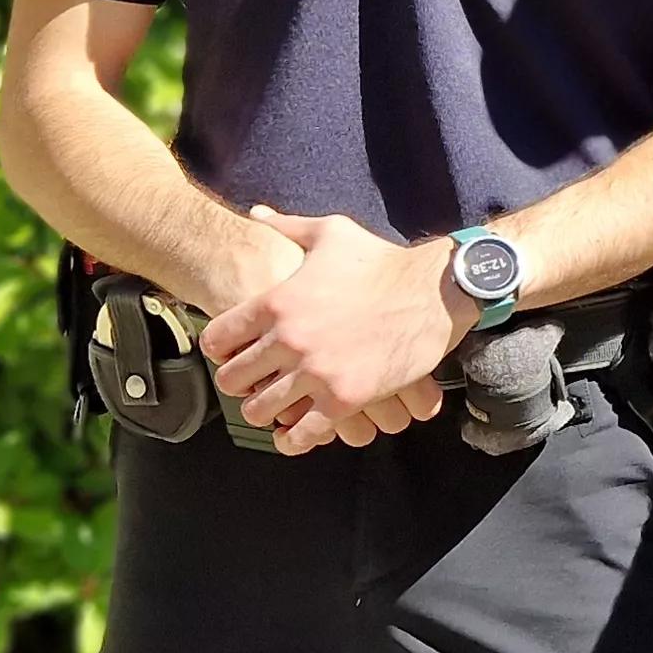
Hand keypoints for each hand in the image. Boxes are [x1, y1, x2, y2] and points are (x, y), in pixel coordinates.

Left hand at [202, 208, 468, 455]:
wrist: (434, 291)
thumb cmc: (383, 261)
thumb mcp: (331, 233)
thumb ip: (286, 225)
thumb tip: (256, 214)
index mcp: (277, 302)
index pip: (218, 339)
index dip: (220, 349)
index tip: (231, 353)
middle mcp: (290, 341)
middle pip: (233, 379)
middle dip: (237, 384)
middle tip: (251, 383)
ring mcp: (317, 373)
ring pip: (261, 410)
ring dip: (262, 411)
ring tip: (272, 407)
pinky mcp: (345, 399)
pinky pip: (302, 433)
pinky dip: (292, 439)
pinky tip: (291, 435)